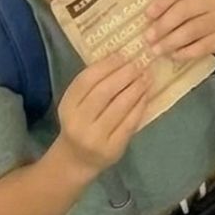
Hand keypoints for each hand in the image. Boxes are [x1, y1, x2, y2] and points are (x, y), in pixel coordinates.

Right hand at [57, 54, 147, 178]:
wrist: (77, 159)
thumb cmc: (80, 122)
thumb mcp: (78, 103)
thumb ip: (93, 84)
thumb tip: (121, 57)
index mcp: (67, 106)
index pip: (86, 80)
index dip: (106, 65)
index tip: (123, 54)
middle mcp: (78, 123)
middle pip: (104, 92)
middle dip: (125, 74)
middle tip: (139, 64)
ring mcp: (95, 138)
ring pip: (120, 106)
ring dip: (136, 88)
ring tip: (147, 76)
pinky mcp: (112, 149)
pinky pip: (130, 122)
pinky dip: (140, 105)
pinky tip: (146, 95)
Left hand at [147, 0, 214, 59]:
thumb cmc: (211, 8)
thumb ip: (176, 0)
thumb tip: (148, 11)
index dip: (161, 2)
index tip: (147, 16)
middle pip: (183, 11)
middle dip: (162, 26)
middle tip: (148, 38)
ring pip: (190, 31)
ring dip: (170, 42)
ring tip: (156, 50)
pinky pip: (200, 47)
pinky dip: (184, 53)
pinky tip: (173, 56)